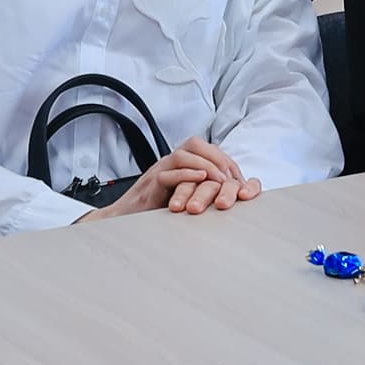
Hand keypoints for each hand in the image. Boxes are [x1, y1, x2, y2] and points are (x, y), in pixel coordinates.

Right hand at [100, 136, 258, 216]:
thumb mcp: (182, 195)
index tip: (239, 179)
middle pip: (194, 144)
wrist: (124, 220)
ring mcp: (158, 172)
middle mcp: (168, 164)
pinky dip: (185, 174)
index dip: (225, 160)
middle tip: (231, 176)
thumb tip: (229, 194)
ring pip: (182, 155)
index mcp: (178, 164)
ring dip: (205, 165)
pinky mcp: (150, 187)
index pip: (204, 148)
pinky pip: (166, 174)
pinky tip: (199, 179)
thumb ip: (200, 189)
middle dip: (216, 156)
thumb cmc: (154, 210)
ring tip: (220, 179)